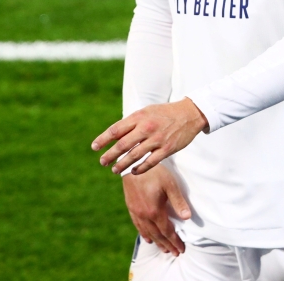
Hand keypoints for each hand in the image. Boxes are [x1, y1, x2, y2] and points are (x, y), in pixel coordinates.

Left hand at [91, 98, 208, 175]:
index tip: (94, 147)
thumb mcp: (146, 112)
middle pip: (122, 145)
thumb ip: (132, 123)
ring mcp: (157, 139)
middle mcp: (146, 127)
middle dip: (110, 155)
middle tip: (102, 162)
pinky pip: (150, 162)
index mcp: (139, 116)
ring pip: (135, 155)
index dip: (103, 139)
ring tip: (115, 170)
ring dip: (122, 164)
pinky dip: (140, 169)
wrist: (189, 114)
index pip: (116, 129)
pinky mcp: (167, 149)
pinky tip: (134, 172)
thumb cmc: (164, 113)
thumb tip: (115, 136)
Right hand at [123, 164, 190, 255]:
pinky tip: (147, 238)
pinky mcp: (131, 207)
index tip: (181, 249)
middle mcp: (144, 215)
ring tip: (163, 249)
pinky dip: (143, 234)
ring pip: (147, 232)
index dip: (175, 241)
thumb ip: (178, 202)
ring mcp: (136, 212)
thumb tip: (187, 217)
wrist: (133, 164)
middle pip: (158, 235)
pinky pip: (137, 225)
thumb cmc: (154, 172)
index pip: (167, 231)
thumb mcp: (170, 184)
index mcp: (155, 211)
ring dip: (157, 242)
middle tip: (175, 253)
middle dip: (167, 245)